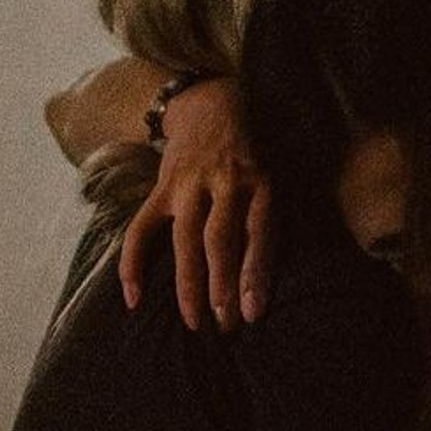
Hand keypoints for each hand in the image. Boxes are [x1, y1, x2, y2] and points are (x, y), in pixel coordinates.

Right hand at [118, 78, 271, 329]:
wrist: (212, 104)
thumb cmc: (257, 154)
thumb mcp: (282, 173)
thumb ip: (283, 215)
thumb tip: (298, 271)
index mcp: (262, 182)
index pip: (258, 233)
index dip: (255, 274)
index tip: (254, 312)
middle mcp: (224, 182)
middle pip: (219, 241)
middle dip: (222, 287)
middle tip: (227, 327)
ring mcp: (188, 185)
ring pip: (184, 240)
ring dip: (188, 285)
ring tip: (195, 324)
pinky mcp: (161, 188)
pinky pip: (141, 229)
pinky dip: (133, 263)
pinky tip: (134, 298)